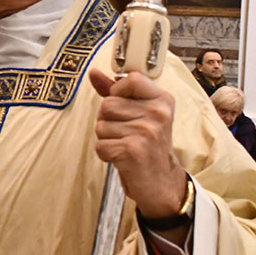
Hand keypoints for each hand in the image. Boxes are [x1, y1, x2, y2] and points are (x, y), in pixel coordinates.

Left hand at [88, 68, 186, 219]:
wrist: (161, 181)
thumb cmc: (147, 144)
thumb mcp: (139, 113)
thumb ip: (116, 91)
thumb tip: (93, 73)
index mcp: (162, 100)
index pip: (130, 79)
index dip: (117, 92)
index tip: (125, 105)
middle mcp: (157, 114)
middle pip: (108, 104)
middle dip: (108, 120)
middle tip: (125, 133)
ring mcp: (146, 132)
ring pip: (101, 125)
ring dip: (106, 138)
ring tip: (125, 144)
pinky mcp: (132, 150)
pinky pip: (100, 145)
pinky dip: (105, 153)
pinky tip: (121, 157)